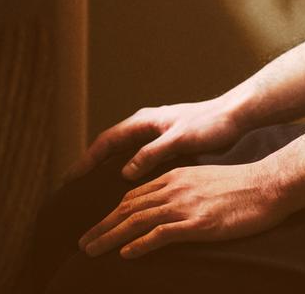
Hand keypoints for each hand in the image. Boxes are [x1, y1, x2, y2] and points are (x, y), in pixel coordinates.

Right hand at [67, 99, 242, 182]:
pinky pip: (137, 157)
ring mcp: (155, 133)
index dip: (87, 161)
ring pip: (123, 151)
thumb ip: (152, 154)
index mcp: (144, 121)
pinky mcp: (166, 143)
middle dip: (91, 164)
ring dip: (107, 167)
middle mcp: (145, 125)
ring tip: (92, 189)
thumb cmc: (209, 125)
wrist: (234, 115)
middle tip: (73, 187)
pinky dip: (125, 169)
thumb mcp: (179, 140)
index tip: (70, 179)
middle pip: (110, 146)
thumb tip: (124, 172)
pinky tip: (127, 186)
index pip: (106, 142)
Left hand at [78, 163, 284, 258]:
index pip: (133, 196)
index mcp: (173, 177)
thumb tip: (168, 211)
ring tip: (92, 250)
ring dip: (111, 236)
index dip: (111, 213)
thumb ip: (182, 192)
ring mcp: (184, 204)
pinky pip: (162, 233)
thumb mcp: (203, 183)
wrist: (267, 185)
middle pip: (128, 208)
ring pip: (137, 220)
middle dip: (102, 226)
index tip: (97, 228)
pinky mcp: (198, 222)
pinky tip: (126, 254)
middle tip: (83, 243)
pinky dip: (141, 244)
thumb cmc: (240, 188)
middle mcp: (173, 187)